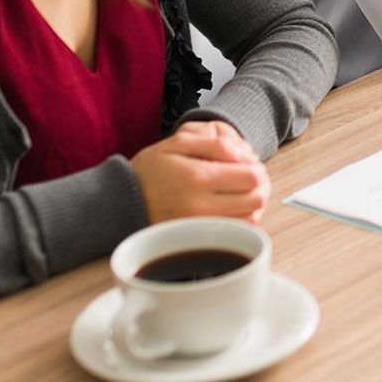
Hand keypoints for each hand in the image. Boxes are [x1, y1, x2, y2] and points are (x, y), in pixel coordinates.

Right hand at [131, 120, 269, 224]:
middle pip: (256, 198)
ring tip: (240, 192)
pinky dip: (242, 219)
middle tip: (247, 178)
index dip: (256, 167)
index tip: (246, 164)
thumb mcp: (177, 143)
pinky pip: (235, 232)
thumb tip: (246, 156)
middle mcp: (201, 205)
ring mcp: (200, 226)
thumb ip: (215, 143)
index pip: (251, 176)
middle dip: (259, 185)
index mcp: (197, 177)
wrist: (121, 202)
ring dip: (253, 203)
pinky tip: (232, 208)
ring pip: (251, 218)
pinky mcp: (198, 238)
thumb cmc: (151, 170)